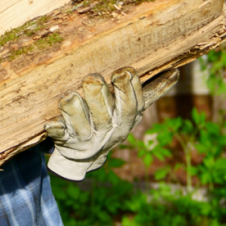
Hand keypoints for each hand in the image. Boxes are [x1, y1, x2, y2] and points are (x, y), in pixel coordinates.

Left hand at [44, 67, 178, 180]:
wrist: (86, 154)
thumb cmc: (110, 120)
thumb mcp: (131, 109)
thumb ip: (150, 91)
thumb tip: (176, 72)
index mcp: (124, 119)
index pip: (131, 104)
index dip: (127, 89)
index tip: (123, 71)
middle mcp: (107, 130)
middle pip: (105, 113)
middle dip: (98, 95)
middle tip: (92, 78)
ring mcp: (85, 137)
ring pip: (81, 124)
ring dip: (74, 110)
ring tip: (69, 96)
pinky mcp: (64, 141)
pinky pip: (59, 135)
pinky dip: (54, 130)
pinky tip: (49, 124)